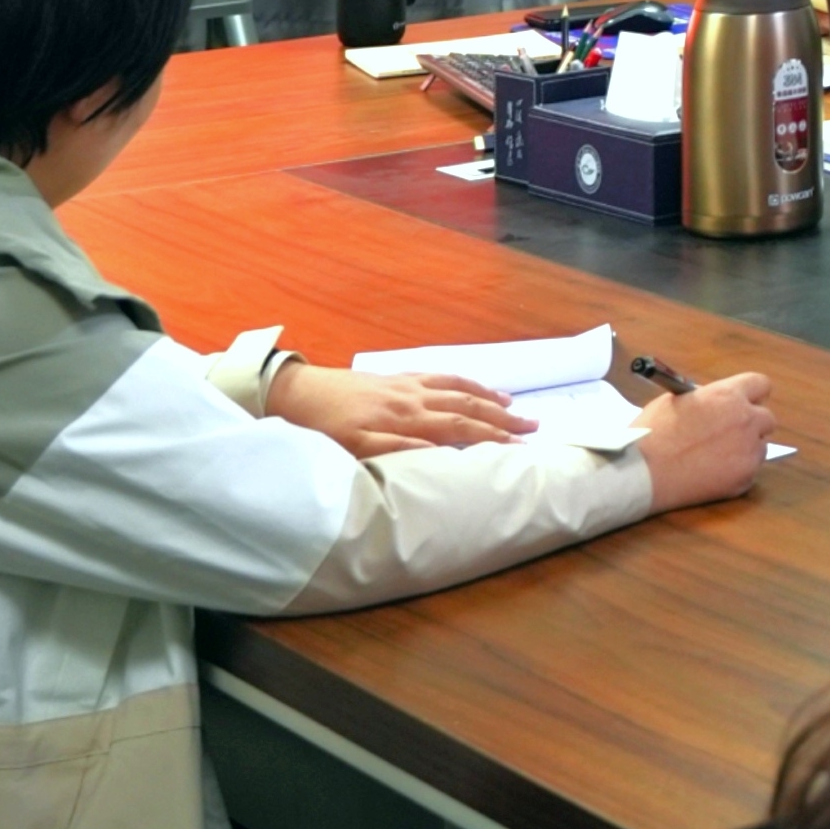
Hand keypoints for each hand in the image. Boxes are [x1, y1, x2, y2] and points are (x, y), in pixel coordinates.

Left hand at [266, 363, 533, 454]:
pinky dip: (464, 382)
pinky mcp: (396, 378)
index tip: (522, 447)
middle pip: (467, 407)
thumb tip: (441, 452)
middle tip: (534, 427)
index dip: (493, 438)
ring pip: (458, 388)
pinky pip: (440, 376)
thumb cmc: (322, 428)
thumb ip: (397, 450)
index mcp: (405, 419)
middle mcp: (412, 398)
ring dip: (489, 398)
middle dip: (502, 418)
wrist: (295, 393)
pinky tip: (473, 386)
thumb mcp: (353, 449)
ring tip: (515, 406)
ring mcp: (406, 385)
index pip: (460, 429)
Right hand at [636, 373, 776, 508]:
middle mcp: (745, 421)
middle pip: (767, 418)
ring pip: (760, 447)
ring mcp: (748, 451)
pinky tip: (711, 473)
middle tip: (731, 432)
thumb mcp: (676, 400)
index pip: (761, 385)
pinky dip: (736, 472)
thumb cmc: (653, 433)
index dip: (753, 394)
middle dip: (752, 424)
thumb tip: (714, 403)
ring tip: (715, 456)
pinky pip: (750, 471)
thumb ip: (704, 399)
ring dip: (745, 449)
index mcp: (728, 396)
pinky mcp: (745, 478)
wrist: (643, 472)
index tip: (746, 402)